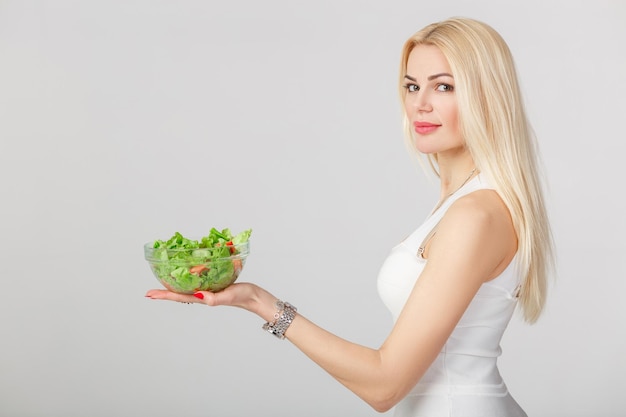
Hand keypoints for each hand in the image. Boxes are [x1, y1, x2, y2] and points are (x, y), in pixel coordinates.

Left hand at [145, 282, 276, 319]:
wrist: (255, 297)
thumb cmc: (242, 296)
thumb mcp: (228, 295)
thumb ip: (214, 298)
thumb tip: (198, 295)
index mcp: (203, 298)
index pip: (179, 296)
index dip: (164, 295)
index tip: (149, 294)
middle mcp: (203, 295)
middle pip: (178, 294)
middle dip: (164, 292)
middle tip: (149, 292)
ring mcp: (208, 291)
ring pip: (186, 289)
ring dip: (174, 287)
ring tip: (163, 283)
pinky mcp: (214, 285)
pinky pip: (197, 282)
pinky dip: (188, 280)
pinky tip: (187, 276)